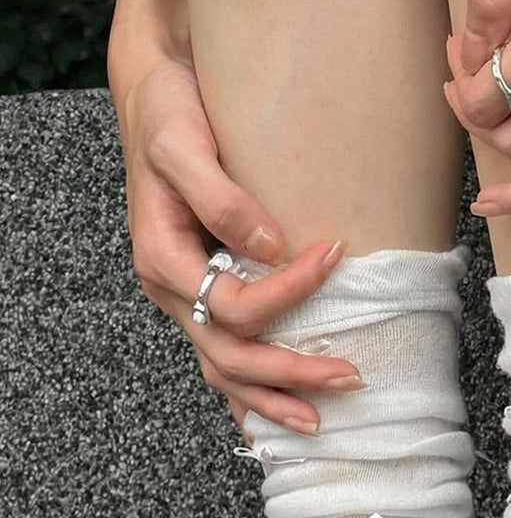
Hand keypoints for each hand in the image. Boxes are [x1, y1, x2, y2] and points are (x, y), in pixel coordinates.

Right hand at [108, 0, 362, 435]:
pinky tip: (283, 418)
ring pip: (225, 372)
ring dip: (273, 401)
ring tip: (320, 422)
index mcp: (163, 259)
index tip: (333, 256)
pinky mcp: (204, 299)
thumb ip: (221, 197)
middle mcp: (172, 291)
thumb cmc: (167, 113)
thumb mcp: (181, 144)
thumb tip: (271, 246)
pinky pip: (226, 360)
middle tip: (350, 376)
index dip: (288, 293)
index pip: (233, 304)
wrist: (152, 95)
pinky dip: (253, 396)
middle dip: (291, 374)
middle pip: (231, 357)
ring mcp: (186, 302)